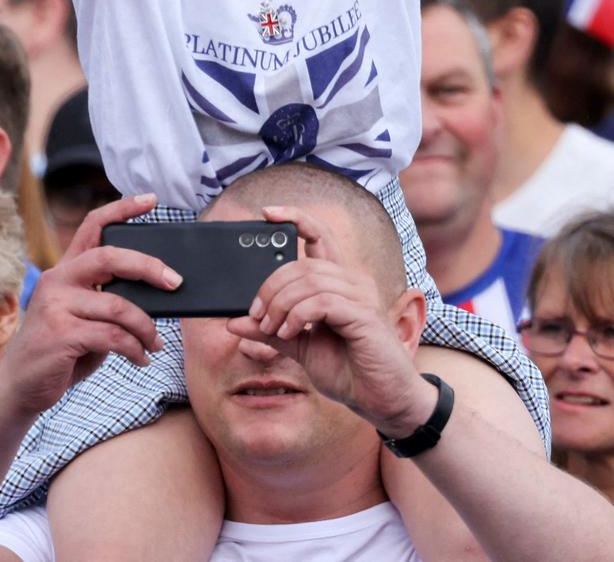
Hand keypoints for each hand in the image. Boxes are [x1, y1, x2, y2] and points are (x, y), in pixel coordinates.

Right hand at [0, 194, 181, 417]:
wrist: (19, 389)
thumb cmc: (59, 352)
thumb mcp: (82, 319)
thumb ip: (106, 302)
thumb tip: (154, 297)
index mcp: (64, 271)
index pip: (92, 226)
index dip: (122, 209)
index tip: (150, 200)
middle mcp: (56, 281)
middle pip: (110, 257)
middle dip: (150, 268)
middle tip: (176, 282)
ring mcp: (56, 306)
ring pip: (119, 306)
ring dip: (146, 327)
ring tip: (155, 343)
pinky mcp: (60, 334)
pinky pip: (112, 336)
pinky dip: (134, 348)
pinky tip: (141, 358)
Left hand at [226, 205, 431, 437]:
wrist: (379, 401)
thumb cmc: (348, 372)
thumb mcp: (300, 348)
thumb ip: (271, 331)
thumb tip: (234, 320)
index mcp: (339, 283)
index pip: (318, 235)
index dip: (294, 217)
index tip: (266, 214)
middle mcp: (352, 281)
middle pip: (301, 264)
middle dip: (269, 287)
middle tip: (256, 315)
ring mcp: (360, 296)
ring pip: (308, 280)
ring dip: (280, 305)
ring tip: (271, 328)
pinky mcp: (364, 315)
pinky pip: (321, 301)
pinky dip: (297, 315)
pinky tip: (289, 332)